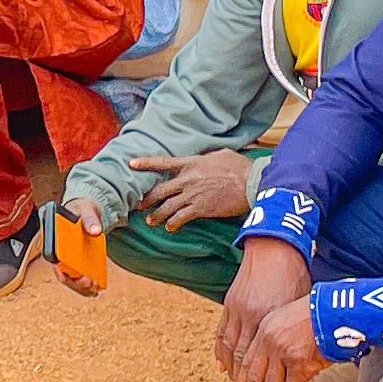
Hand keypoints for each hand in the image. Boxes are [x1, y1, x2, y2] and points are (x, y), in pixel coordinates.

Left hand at [136, 149, 256, 228]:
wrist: (251, 183)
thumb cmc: (239, 167)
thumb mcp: (220, 154)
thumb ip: (207, 156)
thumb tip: (204, 156)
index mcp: (191, 163)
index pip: (163, 162)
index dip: (146, 163)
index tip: (131, 163)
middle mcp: (187, 179)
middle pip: (159, 190)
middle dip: (146, 198)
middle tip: (137, 205)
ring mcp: (193, 195)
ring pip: (167, 207)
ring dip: (157, 215)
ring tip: (151, 221)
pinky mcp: (201, 209)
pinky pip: (181, 218)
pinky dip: (173, 224)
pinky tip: (171, 227)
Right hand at [215, 236, 311, 376]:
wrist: (275, 246)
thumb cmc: (297, 276)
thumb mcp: (305, 309)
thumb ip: (304, 336)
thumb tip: (309, 365)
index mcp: (275, 323)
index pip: (272, 365)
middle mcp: (254, 321)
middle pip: (249, 368)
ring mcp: (239, 312)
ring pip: (234, 355)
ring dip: (234, 381)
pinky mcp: (231, 304)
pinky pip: (223, 334)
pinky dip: (223, 354)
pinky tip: (224, 369)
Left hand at [230, 295, 327, 381]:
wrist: (335, 308)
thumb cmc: (317, 315)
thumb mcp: (288, 322)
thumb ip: (278, 344)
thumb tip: (277, 370)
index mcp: (263, 331)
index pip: (246, 364)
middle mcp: (268, 341)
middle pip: (253, 378)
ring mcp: (282, 351)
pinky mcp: (299, 361)